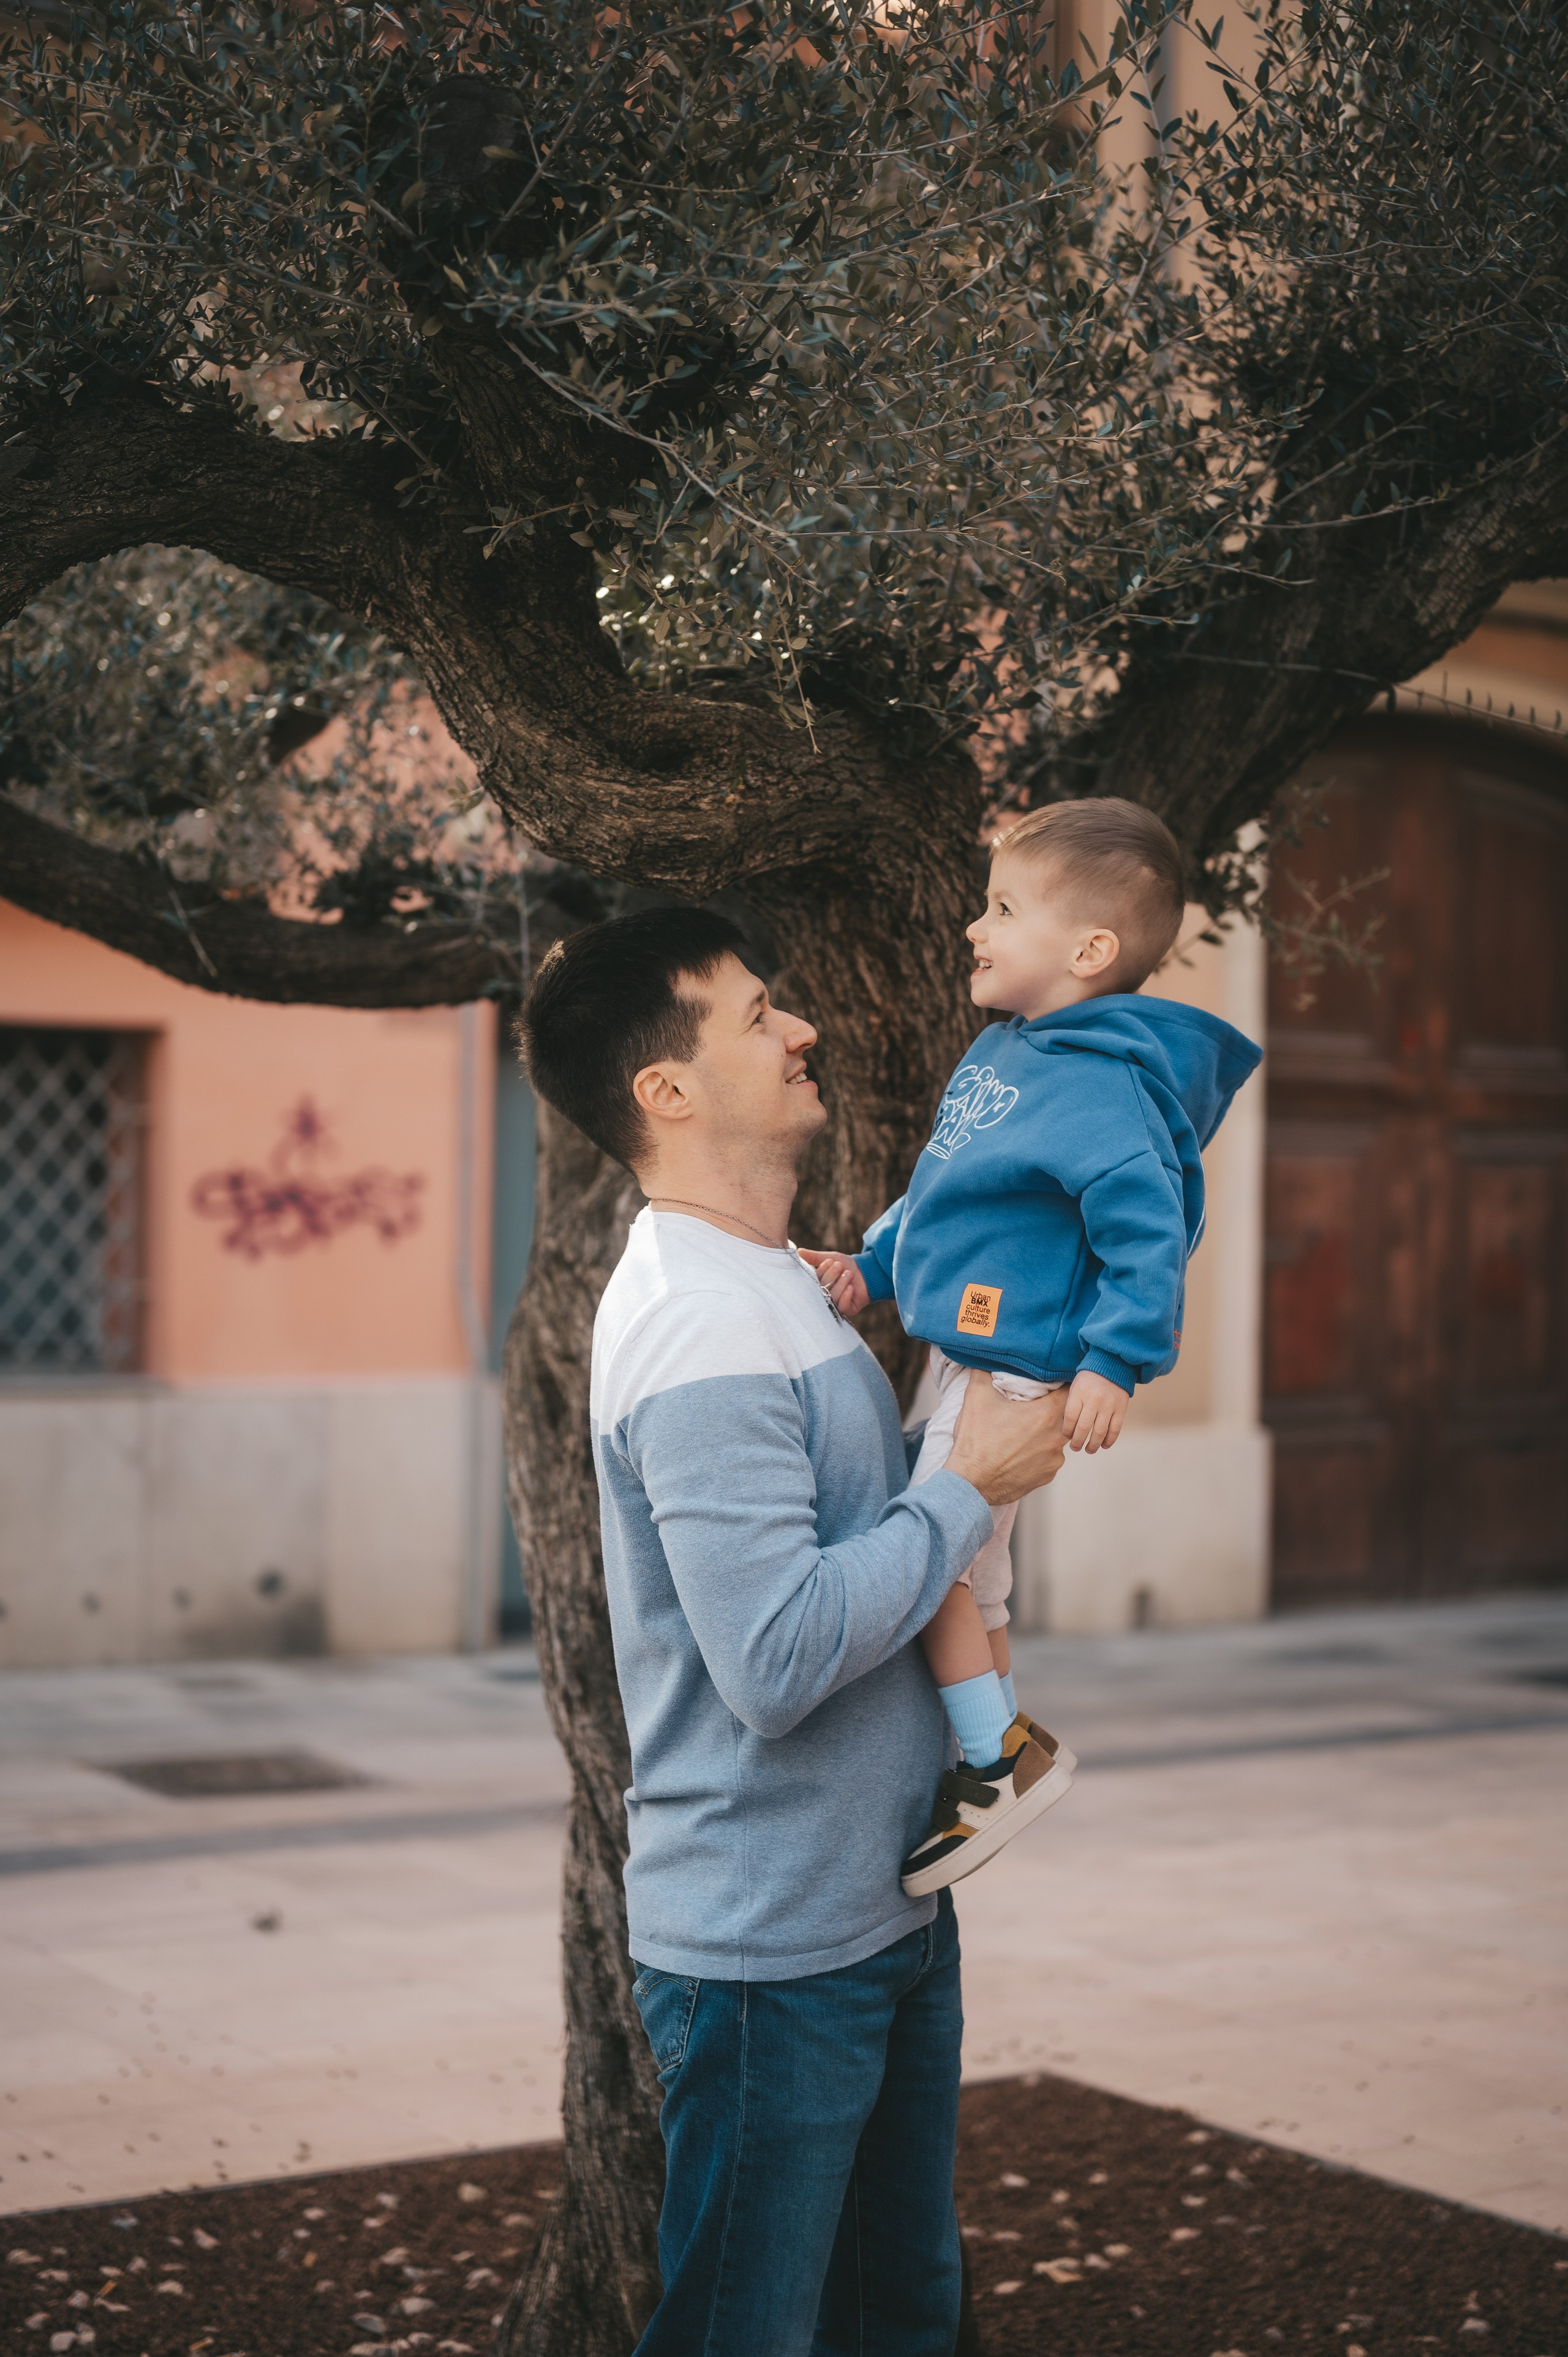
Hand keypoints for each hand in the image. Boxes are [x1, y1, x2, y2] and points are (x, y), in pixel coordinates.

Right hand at [798, 1248, 869, 1317]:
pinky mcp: (846, 1311)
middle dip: (831, 1276)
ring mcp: (834, 1304)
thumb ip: (814, 1257)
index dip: (821, 1271)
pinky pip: (841, 1307)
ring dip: (841, 1284)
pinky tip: (850, 1288)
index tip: (830, 1261)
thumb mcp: (830, 1257)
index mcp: (817, 1283)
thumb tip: (798, 1252)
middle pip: (822, 1289)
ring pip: (832, 1297)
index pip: (814, 1281)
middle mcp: (824, 1295)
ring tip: (848, 1274)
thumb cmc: (847, 1265)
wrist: (867, 1272)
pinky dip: (846, 1296)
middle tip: (839, 1266)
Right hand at [947, 1374, 1065, 1507]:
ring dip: (1043, 1434)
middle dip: (1050, 1410)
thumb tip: (985, 1357)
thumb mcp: (977, 1396)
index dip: (1060, 1385)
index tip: (1050, 1384)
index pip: (1069, 1392)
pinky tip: (1019, 1452)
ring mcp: (1054, 1460)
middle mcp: (1056, 1438)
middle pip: (1064, 1416)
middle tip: (1032, 1408)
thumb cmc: (976, 1441)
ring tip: (1021, 1434)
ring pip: (1056, 1439)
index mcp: (1046, 1414)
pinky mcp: (1047, 1477)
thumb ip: (985, 1371)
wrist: (970, 1482)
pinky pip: (1048, 1459)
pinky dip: (1038, 1454)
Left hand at [1062, 1370, 1129, 1453]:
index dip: (1067, 1431)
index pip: (1070, 1418)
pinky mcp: (1121, 1409)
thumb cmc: (1088, 1379)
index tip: (1067, 1436)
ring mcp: (1108, 1405)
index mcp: (1079, 1393)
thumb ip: (1072, 1405)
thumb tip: (1069, 1429)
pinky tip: (1104, 1445)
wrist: (1112, 1365)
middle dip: (1077, 1442)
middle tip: (1075, 1447)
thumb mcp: (1075, 1387)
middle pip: (1083, 1428)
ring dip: (1093, 1445)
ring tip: (1089, 1450)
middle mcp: (1093, 1400)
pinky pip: (1115, 1429)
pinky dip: (1109, 1440)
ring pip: (1099, 1432)